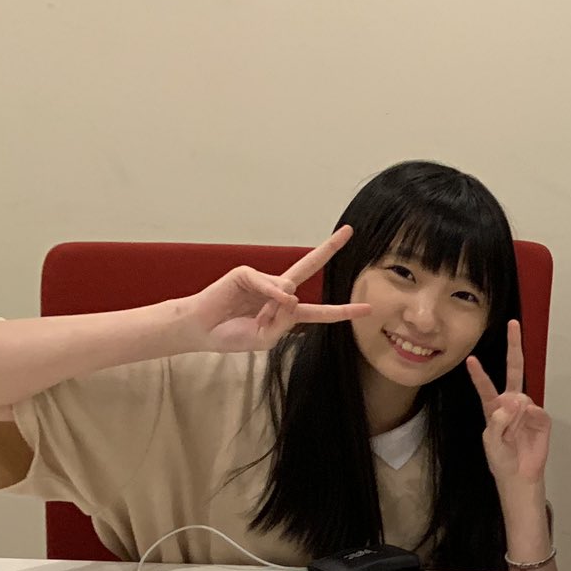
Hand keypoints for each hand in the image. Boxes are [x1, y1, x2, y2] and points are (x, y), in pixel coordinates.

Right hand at [185, 227, 370, 352]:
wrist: (202, 331)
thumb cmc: (232, 335)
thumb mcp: (266, 339)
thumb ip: (284, 323)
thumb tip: (292, 296)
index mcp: (287, 312)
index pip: (320, 311)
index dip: (343, 310)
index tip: (367, 308)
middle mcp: (279, 293)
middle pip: (309, 268)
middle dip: (329, 249)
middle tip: (349, 232)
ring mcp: (264, 281)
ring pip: (288, 287)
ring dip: (277, 305)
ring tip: (256, 316)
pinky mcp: (246, 274)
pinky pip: (268, 283)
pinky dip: (270, 293)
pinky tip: (266, 302)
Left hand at [466, 320, 551, 488]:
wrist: (520, 477)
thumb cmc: (502, 460)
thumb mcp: (491, 442)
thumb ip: (499, 421)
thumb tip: (515, 403)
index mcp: (494, 408)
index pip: (486, 386)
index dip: (479, 374)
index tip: (471, 359)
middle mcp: (511, 404)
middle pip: (514, 370)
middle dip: (514, 347)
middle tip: (514, 325)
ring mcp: (528, 410)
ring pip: (522, 399)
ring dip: (516, 416)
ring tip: (513, 435)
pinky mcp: (542, 419)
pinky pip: (537, 411)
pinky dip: (531, 420)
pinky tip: (527, 431)